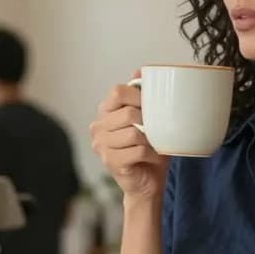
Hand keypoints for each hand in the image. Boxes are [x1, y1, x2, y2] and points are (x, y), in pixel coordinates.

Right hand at [89, 77, 168, 201]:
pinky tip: (154, 157)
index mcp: (104, 112)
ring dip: (151, 140)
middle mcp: (98, 127)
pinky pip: (138, 151)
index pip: (117, 91)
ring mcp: (101, 146)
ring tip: (155, 145)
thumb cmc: (149, 150)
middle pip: (127, 113)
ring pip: (133, 133)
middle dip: (148, 121)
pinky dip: (152, 154)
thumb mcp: (149, 120)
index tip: (151, 106)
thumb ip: (143, 96)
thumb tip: (139, 69)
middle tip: (156, 130)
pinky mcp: (110, 162)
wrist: (147, 183)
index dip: (138, 95)